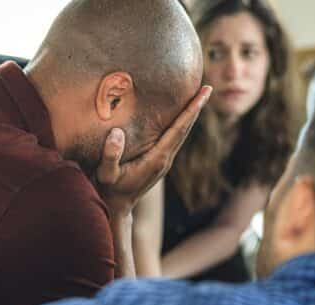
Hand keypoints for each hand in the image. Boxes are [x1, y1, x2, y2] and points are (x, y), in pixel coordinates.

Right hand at [94, 86, 211, 216]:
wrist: (118, 207)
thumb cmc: (110, 189)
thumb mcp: (106, 174)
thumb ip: (111, 156)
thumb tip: (117, 132)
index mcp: (157, 158)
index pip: (178, 129)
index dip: (191, 110)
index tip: (204, 94)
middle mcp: (165, 158)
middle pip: (185, 129)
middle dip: (196, 108)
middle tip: (207, 88)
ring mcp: (164, 161)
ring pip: (182, 133)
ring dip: (190, 115)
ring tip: (198, 97)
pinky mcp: (160, 161)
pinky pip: (174, 138)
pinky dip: (181, 124)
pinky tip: (180, 115)